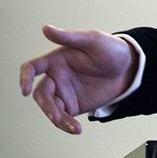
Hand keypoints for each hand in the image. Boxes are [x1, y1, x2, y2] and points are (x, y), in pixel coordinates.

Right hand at [18, 25, 136, 134]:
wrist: (130, 67)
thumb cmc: (111, 49)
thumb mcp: (92, 39)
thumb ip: (69, 36)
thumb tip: (45, 28)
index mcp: (56, 60)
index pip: (32, 68)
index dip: (25, 78)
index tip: (25, 90)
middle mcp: (56, 77)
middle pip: (41, 94)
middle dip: (46, 106)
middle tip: (56, 116)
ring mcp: (64, 92)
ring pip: (50, 108)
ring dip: (57, 119)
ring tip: (72, 126)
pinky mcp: (73, 105)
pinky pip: (64, 117)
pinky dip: (67, 124)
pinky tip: (76, 129)